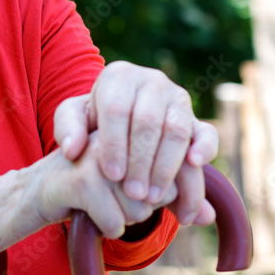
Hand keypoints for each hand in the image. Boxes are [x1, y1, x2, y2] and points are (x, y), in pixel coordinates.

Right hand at [31, 131, 178, 237]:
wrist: (40, 186)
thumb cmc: (94, 181)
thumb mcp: (135, 181)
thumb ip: (172, 191)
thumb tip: (210, 216)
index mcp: (138, 124)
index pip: (182, 161)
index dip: (191, 194)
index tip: (189, 216)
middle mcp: (121, 138)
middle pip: (163, 189)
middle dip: (151, 206)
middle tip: (129, 202)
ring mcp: (100, 155)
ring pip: (140, 207)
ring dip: (127, 218)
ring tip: (106, 206)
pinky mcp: (82, 179)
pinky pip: (116, 221)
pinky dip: (108, 227)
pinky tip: (92, 214)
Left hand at [52, 61, 217, 225]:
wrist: (122, 121)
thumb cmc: (93, 119)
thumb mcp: (73, 118)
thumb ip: (67, 129)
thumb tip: (72, 149)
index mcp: (118, 76)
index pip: (118, 108)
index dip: (116, 143)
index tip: (112, 175)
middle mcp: (151, 81)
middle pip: (148, 121)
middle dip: (141, 162)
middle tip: (135, 194)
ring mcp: (177, 98)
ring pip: (176, 130)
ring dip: (167, 167)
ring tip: (153, 198)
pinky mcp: (196, 118)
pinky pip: (207, 132)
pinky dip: (205, 149)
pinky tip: (194, 166)